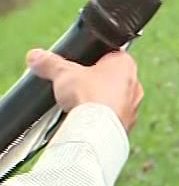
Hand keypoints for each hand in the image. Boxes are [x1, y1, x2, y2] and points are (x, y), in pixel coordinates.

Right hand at [27, 49, 142, 133]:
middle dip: (92, 83)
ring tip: (78, 106)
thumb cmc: (88, 95)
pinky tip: (86, 121)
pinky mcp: (127, 125)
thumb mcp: (63, 74)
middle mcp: (134, 84)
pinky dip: (100, 119)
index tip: (78, 66)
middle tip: (75, 87)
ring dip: (97, 102)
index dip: (92, 60)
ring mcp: (133, 106)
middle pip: (110, 79)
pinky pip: (112, 118)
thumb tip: (36, 56)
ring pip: (113, 100)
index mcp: (125, 64)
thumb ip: (50, 64)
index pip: (110, 56)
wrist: (97, 129)